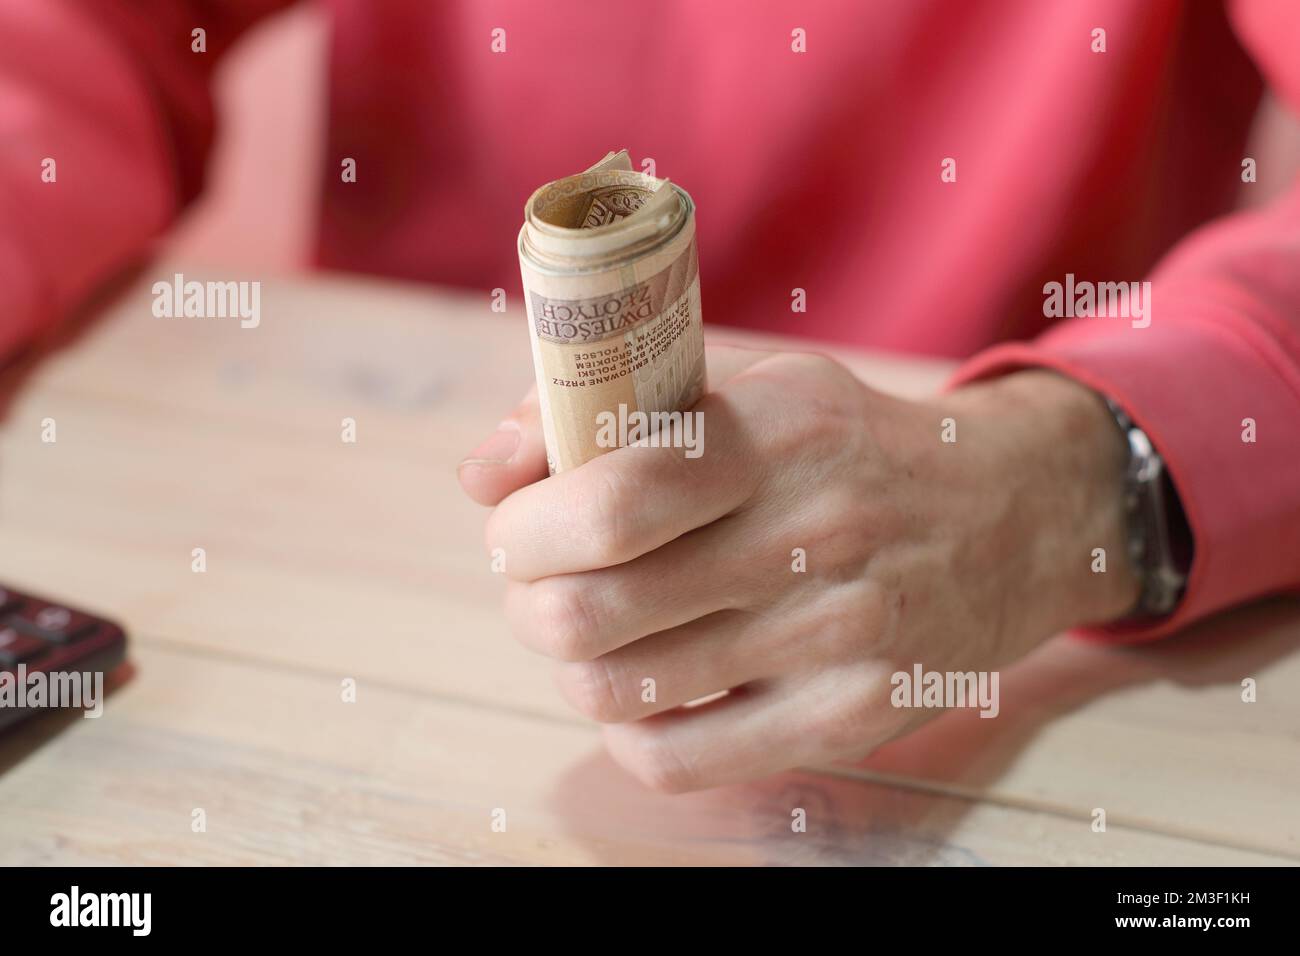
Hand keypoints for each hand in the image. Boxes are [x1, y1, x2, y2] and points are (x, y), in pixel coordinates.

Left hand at [458, 346, 1139, 791]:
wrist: (1010, 516)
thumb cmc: (849, 448)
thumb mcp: (754, 391)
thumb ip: (610, 413)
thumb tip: (481, 474)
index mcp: (779, 432)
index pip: (608, 501)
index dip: (523, 528)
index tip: (514, 528)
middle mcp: (817, 533)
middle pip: (589, 611)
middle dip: (527, 601)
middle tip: (538, 584)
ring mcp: (841, 637)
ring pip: (617, 690)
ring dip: (569, 665)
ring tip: (591, 632)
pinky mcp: (853, 717)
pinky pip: (678, 761)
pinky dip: (626, 729)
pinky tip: (644, 691)